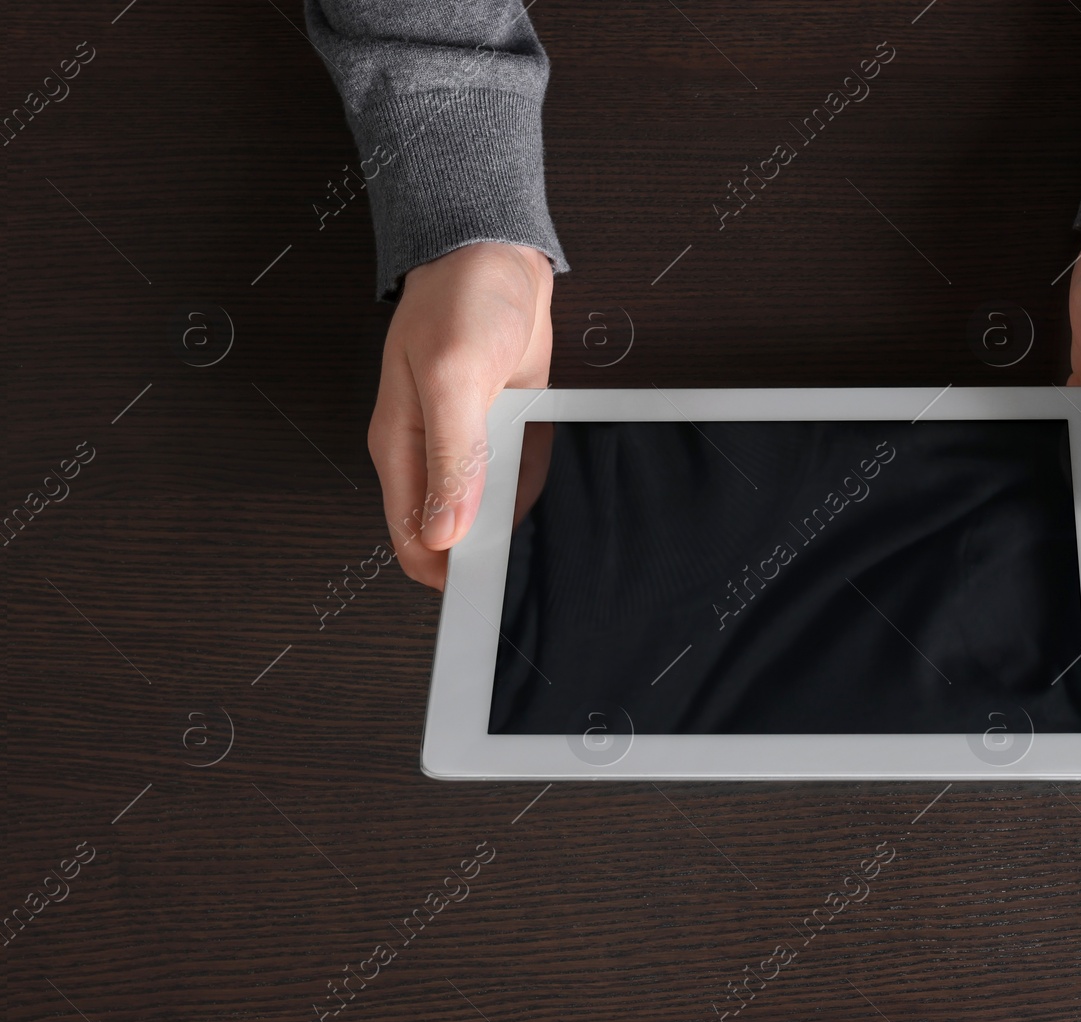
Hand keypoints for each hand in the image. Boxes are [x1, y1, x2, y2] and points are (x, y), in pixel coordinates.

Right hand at [369, 242, 554, 589]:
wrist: (498, 252)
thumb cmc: (460, 298)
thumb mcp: (453, 375)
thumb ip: (452, 454)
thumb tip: (445, 528)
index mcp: (401, 446)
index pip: (412, 538)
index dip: (443, 573)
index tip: (482, 593)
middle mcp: (435, 452)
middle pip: (453, 533)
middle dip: (485, 557)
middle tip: (524, 571)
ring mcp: (475, 443)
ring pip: (492, 512)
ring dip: (517, 527)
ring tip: (550, 543)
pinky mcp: (511, 430)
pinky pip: (526, 481)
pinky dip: (541, 492)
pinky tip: (562, 501)